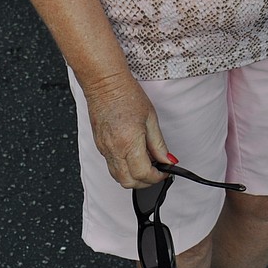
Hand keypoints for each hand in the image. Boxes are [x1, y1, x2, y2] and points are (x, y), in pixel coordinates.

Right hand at [84, 71, 171, 188]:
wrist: (105, 84)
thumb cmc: (127, 95)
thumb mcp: (151, 119)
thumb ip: (159, 144)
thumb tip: (168, 161)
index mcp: (129, 143)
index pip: (143, 174)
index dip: (157, 177)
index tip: (165, 172)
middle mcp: (114, 150)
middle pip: (129, 182)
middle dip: (145, 182)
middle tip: (157, 171)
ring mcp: (104, 149)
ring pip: (118, 177)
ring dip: (133, 177)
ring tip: (146, 163)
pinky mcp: (99, 146)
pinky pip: (111, 166)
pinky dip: (124, 168)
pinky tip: (133, 156)